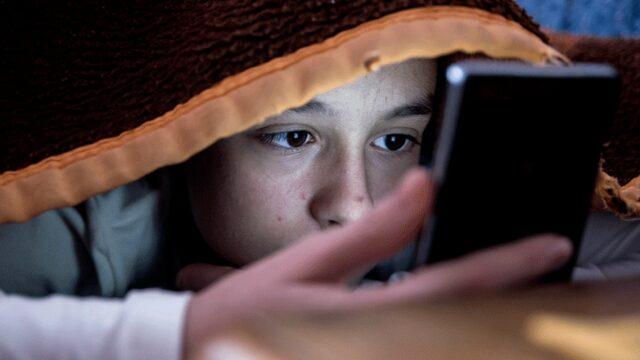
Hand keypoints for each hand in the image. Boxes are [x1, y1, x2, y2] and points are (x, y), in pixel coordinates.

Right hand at [183, 168, 571, 357]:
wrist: (208, 353)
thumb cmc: (250, 310)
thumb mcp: (309, 264)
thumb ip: (374, 231)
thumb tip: (424, 186)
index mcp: (367, 317)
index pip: (454, 286)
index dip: (508, 265)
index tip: (551, 245)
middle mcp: (383, 343)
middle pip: (466, 319)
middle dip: (510, 290)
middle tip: (540, 260)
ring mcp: (376, 353)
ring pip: (452, 334)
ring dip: (487, 307)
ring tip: (511, 277)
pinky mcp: (364, 354)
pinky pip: (424, 339)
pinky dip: (450, 320)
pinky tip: (458, 302)